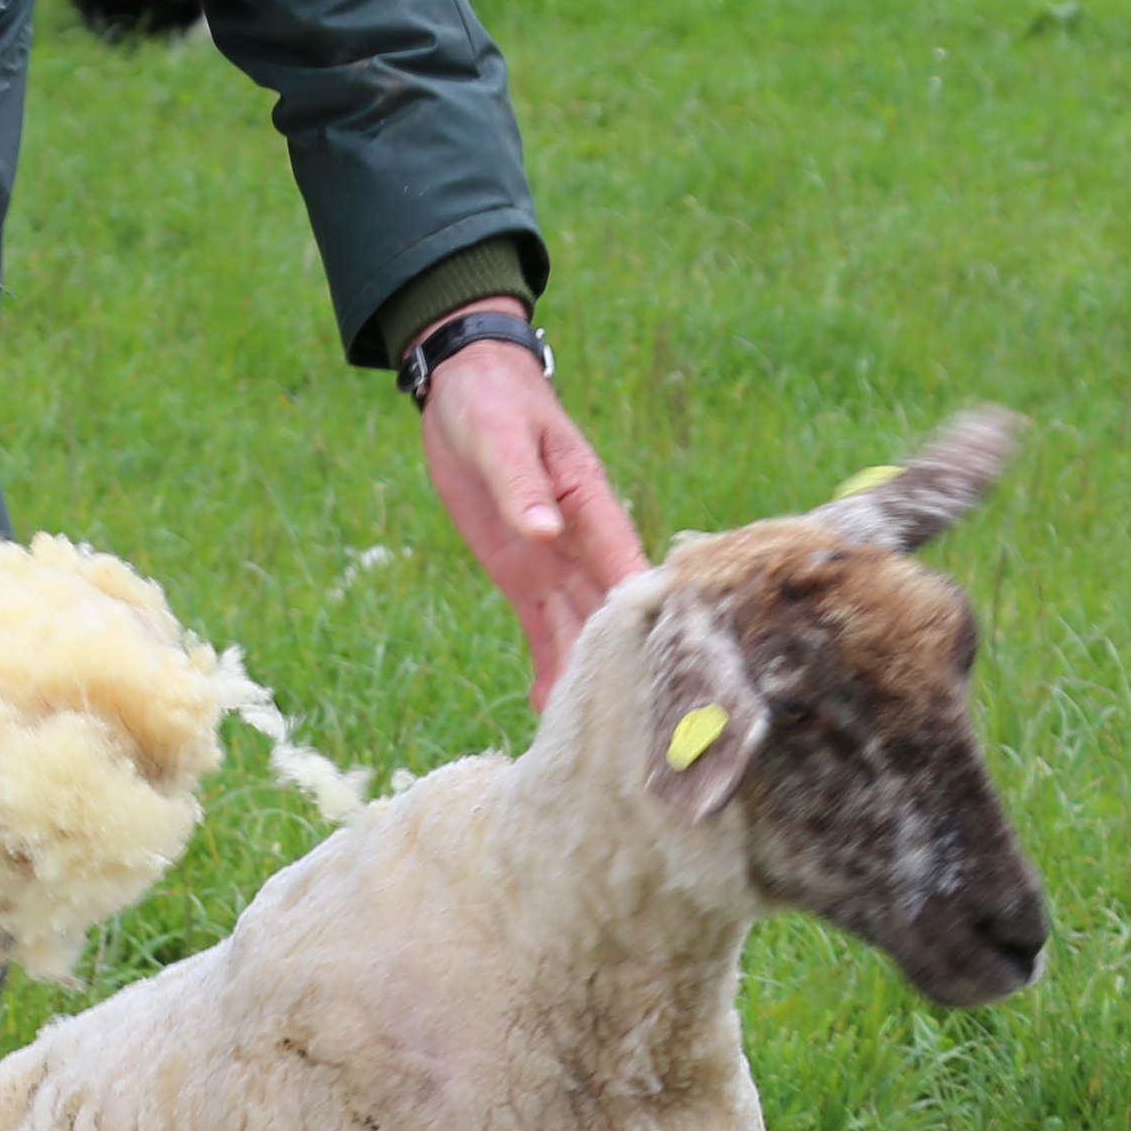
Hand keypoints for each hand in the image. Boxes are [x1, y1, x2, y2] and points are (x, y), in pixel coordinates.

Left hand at [414, 317, 647, 705]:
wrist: (464, 389)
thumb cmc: (490, 403)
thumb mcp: (499, 437)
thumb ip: (520, 486)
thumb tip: (545, 531)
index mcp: (589, 505)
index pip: (625, 567)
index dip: (645, 614)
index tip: (667, 662)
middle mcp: (581, 543)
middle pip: (610, 614)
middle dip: (627, 665)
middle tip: (642, 724)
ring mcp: (554, 563)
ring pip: (578, 631)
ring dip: (586, 679)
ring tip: (593, 740)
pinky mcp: (523, 575)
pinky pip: (540, 628)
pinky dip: (548, 668)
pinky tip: (552, 712)